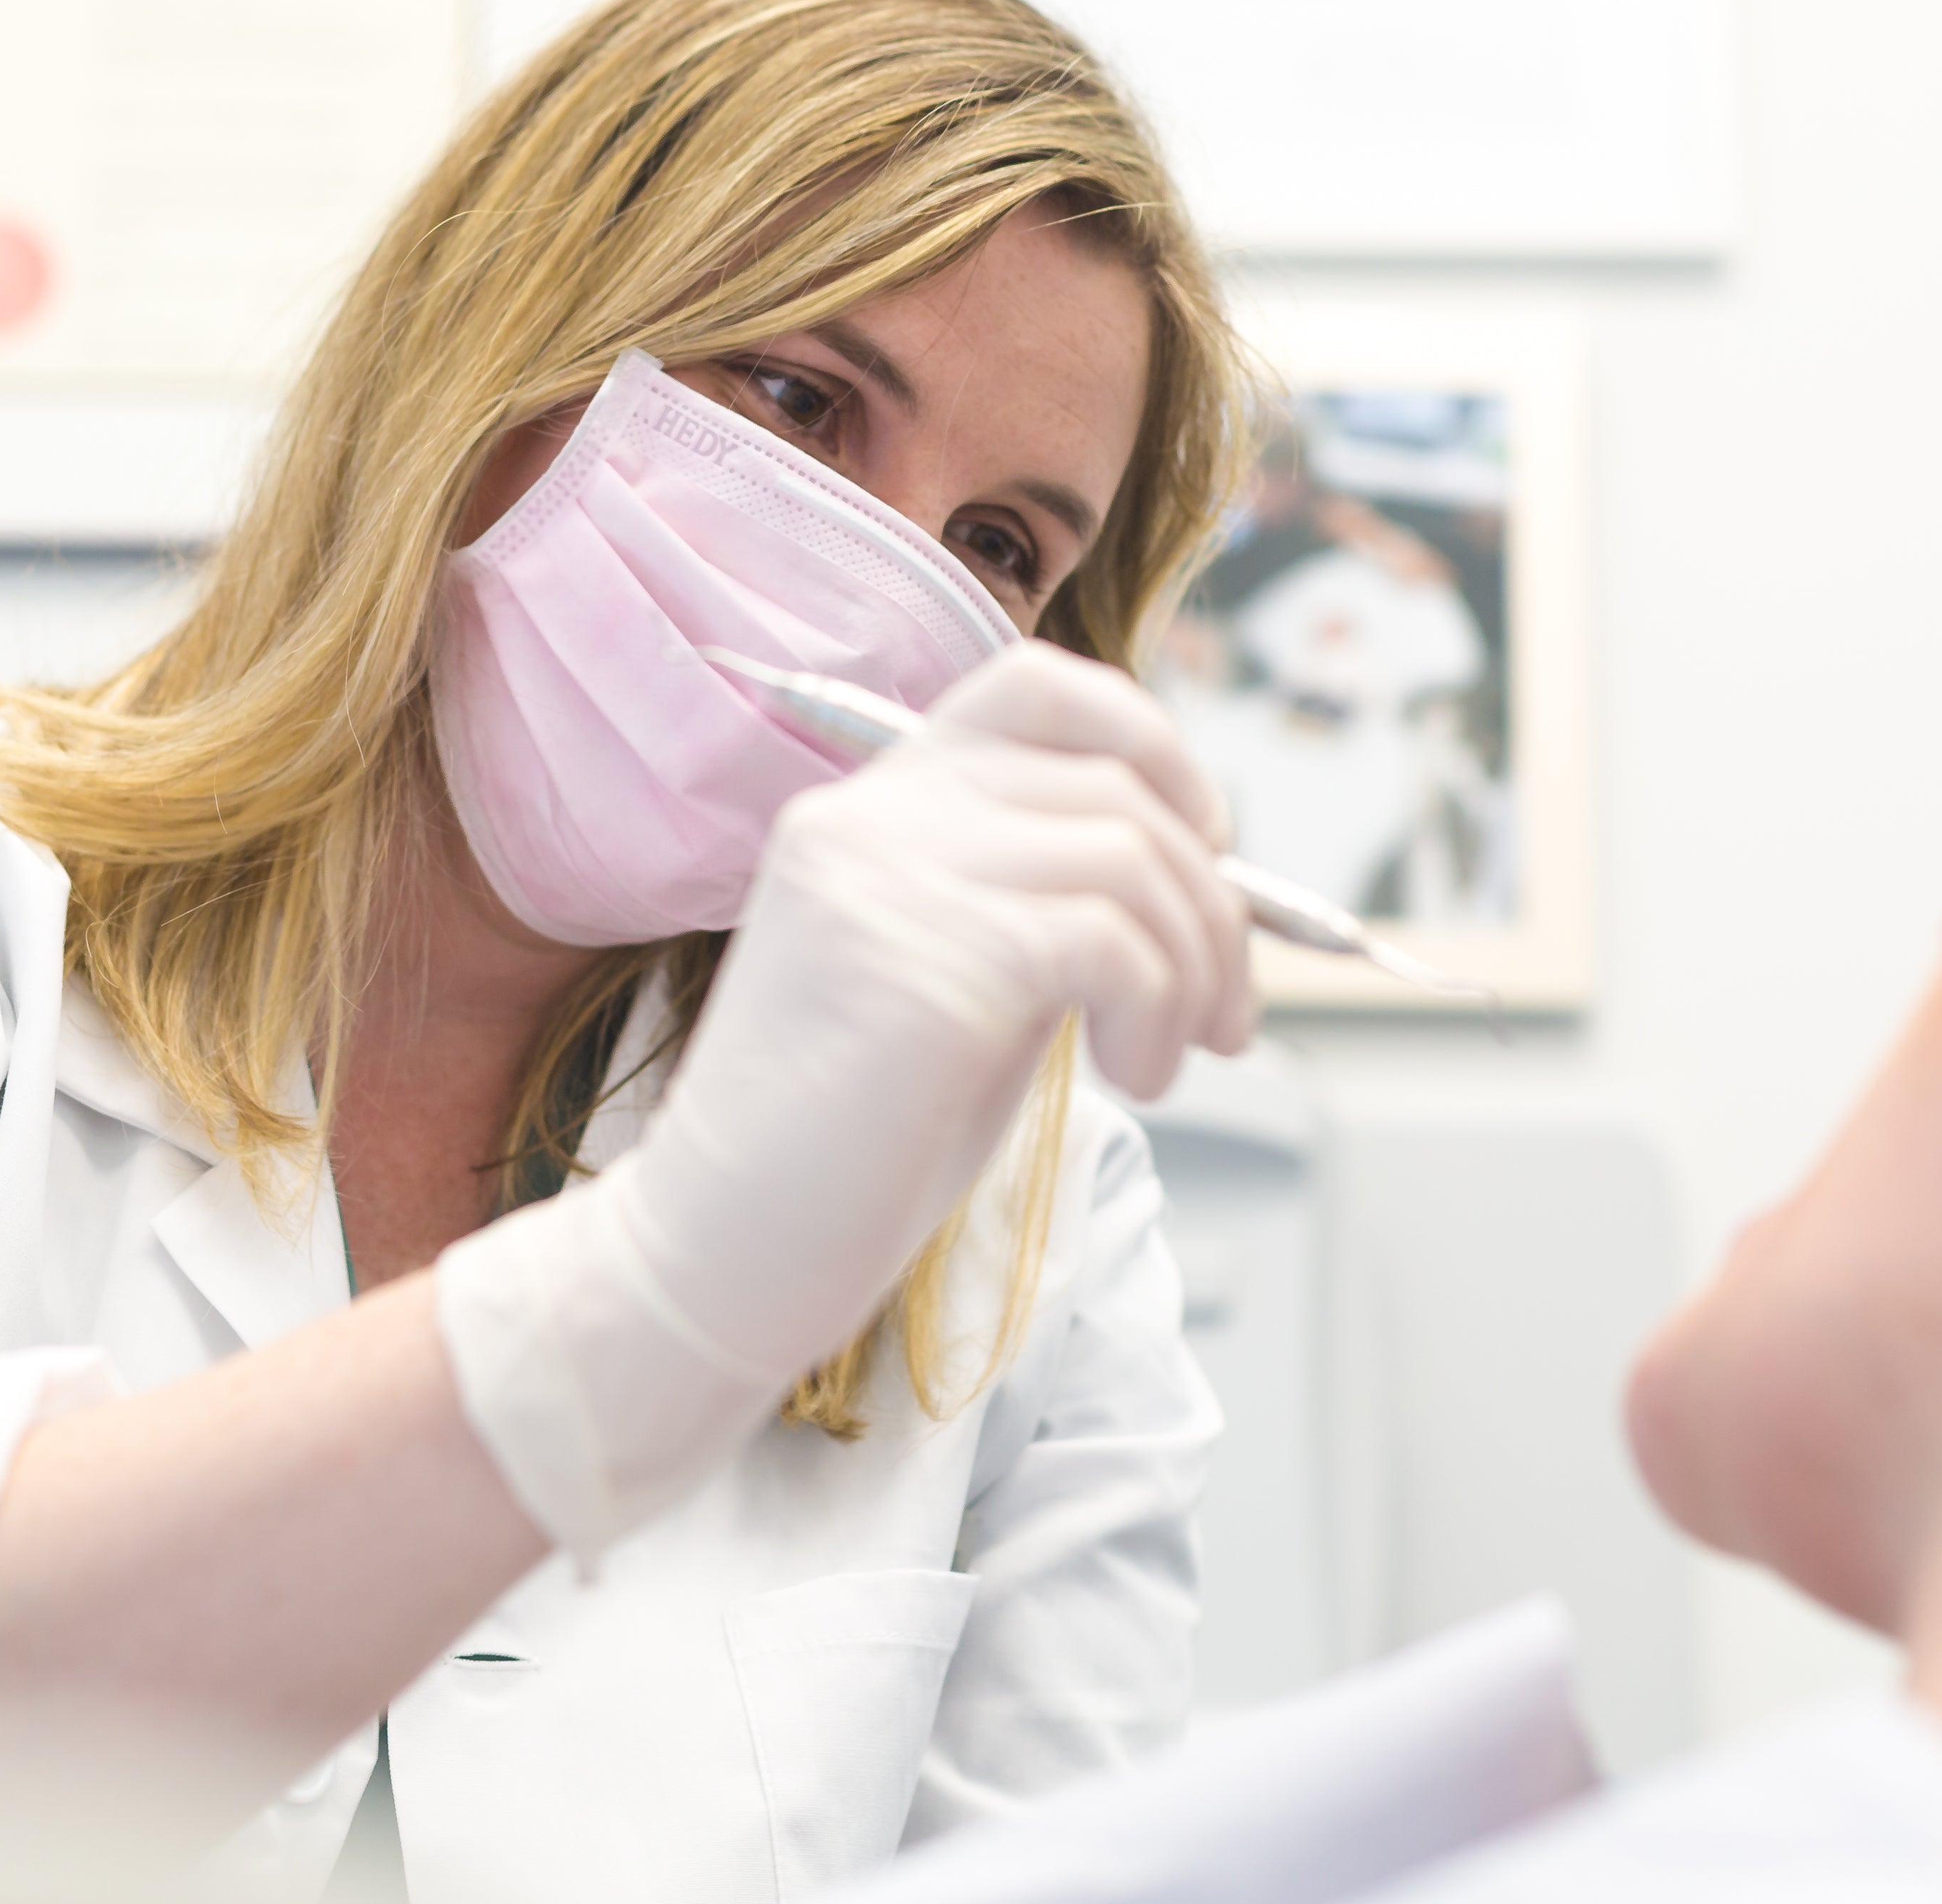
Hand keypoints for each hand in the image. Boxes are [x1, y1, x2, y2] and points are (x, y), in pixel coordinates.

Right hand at [439, 642, 1252, 1557]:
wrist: (715, 1254)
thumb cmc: (847, 1144)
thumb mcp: (953, 979)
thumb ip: (1037, 901)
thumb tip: (1201, 876)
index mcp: (867, 807)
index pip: (1038, 687)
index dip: (1155, 747)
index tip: (1201, 854)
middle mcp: (870, 817)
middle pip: (1115, 782)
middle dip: (1211, 903)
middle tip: (1225, 1017)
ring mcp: (888, 878)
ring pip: (1130, 857)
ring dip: (1195, 967)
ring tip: (1166, 1059)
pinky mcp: (926, 961)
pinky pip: (1114, 941)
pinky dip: (1161, 1009)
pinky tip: (1137, 1078)